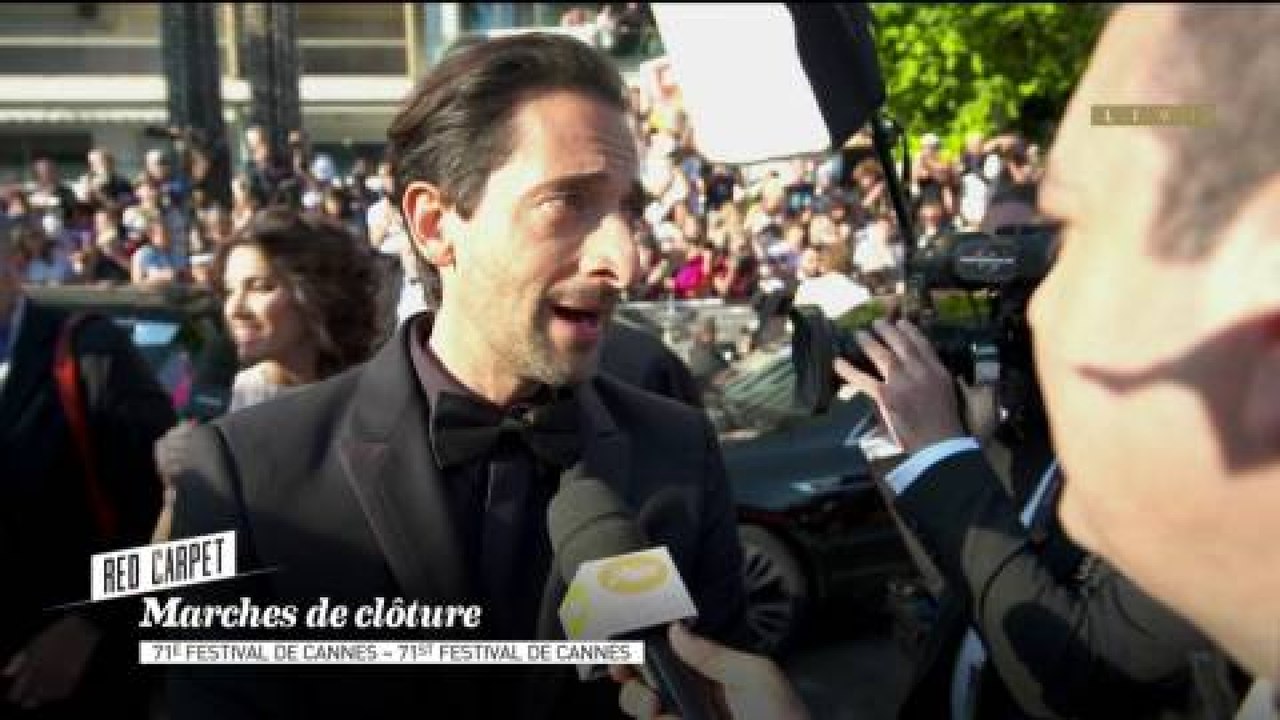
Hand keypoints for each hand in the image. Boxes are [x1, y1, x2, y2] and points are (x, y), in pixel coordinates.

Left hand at [3, 615, 101, 708]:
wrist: (84, 628)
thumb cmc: (57, 634)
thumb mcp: (34, 643)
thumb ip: (18, 659)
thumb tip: (6, 674)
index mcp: (33, 661)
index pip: (19, 687)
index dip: (15, 694)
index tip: (13, 698)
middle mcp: (46, 670)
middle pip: (32, 694)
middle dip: (27, 699)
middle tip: (25, 702)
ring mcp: (61, 674)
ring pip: (47, 695)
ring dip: (40, 699)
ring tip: (36, 701)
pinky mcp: (74, 676)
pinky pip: (62, 692)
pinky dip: (55, 695)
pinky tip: (52, 694)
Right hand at [610, 624, 808, 719]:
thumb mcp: (757, 677)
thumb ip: (713, 654)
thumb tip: (676, 631)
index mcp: (710, 676)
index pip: (666, 659)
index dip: (641, 653)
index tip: (625, 652)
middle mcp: (693, 702)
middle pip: (644, 688)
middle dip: (633, 684)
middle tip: (642, 690)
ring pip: (645, 714)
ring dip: (642, 707)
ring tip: (660, 712)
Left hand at [834, 318, 966, 453]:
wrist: (940, 444)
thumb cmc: (944, 425)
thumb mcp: (946, 393)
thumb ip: (931, 379)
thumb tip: (916, 371)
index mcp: (938, 371)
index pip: (922, 344)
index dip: (910, 331)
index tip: (901, 323)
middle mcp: (920, 372)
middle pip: (901, 344)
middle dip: (888, 330)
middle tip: (877, 323)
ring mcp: (902, 383)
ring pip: (882, 355)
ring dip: (869, 342)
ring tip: (859, 334)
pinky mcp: (886, 396)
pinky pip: (863, 379)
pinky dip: (849, 370)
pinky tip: (838, 362)